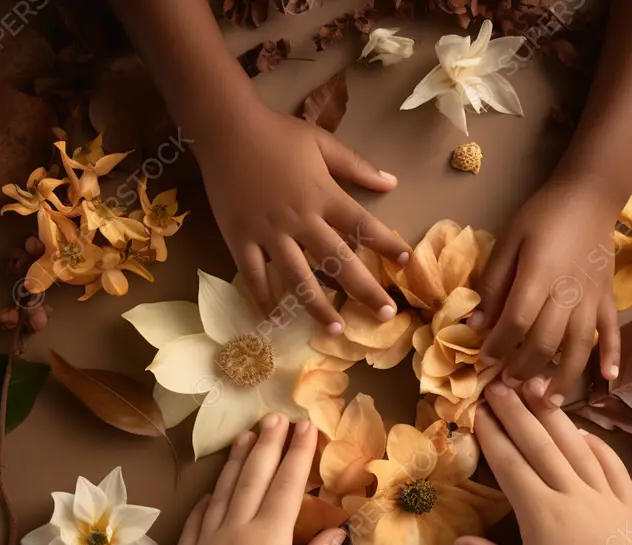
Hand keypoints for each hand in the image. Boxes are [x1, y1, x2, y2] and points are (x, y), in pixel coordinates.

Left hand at [173, 413, 344, 544]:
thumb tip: (335, 529)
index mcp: (266, 541)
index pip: (285, 485)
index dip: (298, 453)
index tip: (307, 425)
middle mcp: (232, 531)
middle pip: (252, 476)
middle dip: (268, 443)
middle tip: (278, 416)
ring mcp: (203, 541)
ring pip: (223, 489)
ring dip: (237, 458)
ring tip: (248, 433)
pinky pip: (198, 514)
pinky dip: (211, 494)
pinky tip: (216, 486)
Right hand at [195, 104, 411, 333]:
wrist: (224, 126)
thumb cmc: (276, 132)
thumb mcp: (321, 142)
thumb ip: (356, 166)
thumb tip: (392, 182)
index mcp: (323, 195)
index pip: (363, 225)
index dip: (387, 244)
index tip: (406, 262)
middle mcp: (300, 219)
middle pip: (338, 261)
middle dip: (364, 290)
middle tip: (385, 315)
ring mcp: (269, 233)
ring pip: (298, 278)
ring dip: (319, 307)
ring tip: (337, 331)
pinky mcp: (240, 238)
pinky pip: (253, 275)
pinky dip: (263, 298)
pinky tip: (273, 319)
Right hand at [454, 380, 631, 544]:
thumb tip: (458, 540)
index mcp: (544, 517)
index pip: (512, 465)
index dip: (493, 435)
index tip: (478, 410)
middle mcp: (575, 498)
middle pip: (541, 445)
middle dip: (517, 412)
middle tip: (498, 384)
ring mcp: (607, 499)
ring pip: (576, 447)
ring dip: (553, 416)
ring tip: (536, 389)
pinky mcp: (630, 507)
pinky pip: (613, 465)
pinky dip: (597, 443)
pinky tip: (583, 430)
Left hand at [470, 173, 621, 403]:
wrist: (589, 196)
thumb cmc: (542, 216)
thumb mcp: (508, 240)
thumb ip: (494, 282)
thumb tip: (475, 322)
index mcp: (539, 276)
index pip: (516, 321)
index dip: (497, 345)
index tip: (483, 360)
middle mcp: (568, 292)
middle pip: (546, 342)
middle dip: (524, 368)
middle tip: (507, 385)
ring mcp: (592, 298)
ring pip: (579, 346)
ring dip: (564, 377)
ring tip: (548, 403)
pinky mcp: (608, 297)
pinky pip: (612, 330)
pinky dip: (612, 354)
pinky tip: (608, 378)